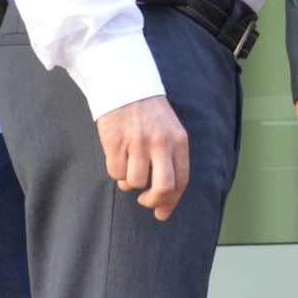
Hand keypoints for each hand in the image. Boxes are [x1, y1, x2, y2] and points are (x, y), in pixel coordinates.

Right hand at [97, 95, 190, 218]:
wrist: (125, 84)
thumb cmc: (148, 112)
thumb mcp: (169, 130)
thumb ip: (170, 159)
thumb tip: (165, 201)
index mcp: (178, 140)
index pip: (181, 180)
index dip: (172, 202)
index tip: (162, 213)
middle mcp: (160, 142)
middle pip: (163, 187)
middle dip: (153, 201)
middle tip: (144, 201)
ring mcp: (137, 142)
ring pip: (135, 183)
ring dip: (129, 182)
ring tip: (128, 165)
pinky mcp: (115, 142)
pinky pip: (115, 173)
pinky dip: (115, 171)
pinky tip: (117, 155)